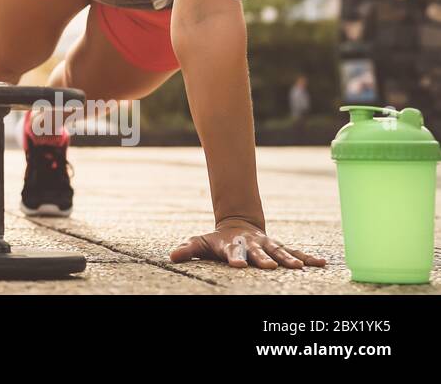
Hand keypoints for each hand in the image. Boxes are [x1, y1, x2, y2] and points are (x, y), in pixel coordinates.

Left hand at [169, 218, 326, 269]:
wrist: (237, 226)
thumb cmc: (217, 241)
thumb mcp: (201, 243)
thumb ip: (189, 249)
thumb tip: (172, 256)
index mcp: (233, 246)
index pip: (233, 252)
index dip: (235, 257)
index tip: (238, 264)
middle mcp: (253, 245)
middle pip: (259, 253)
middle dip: (264, 259)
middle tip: (269, 267)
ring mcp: (268, 246)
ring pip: (280, 252)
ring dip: (289, 260)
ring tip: (299, 268)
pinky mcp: (279, 248)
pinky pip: (295, 253)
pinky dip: (308, 258)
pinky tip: (322, 263)